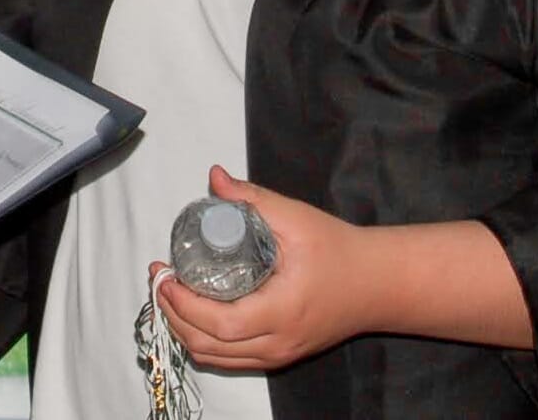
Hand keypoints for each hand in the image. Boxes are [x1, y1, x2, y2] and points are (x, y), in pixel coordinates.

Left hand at [152, 166, 533, 367]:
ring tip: (170, 293)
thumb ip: (252, 198)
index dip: (182, 303)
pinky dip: (204, 340)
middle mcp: (276, 343)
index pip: (218, 323)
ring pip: (216, 359)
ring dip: (185, 330)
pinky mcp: (279, 354)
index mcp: (280, 312)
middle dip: (174, 315)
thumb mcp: (296, 217)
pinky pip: (231, 359)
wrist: (377, 283)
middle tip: (160, 278)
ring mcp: (278, 355)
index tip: (164, 273)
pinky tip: (194, 311)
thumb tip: (214, 177)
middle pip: (208, 347)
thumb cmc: (339, 249)